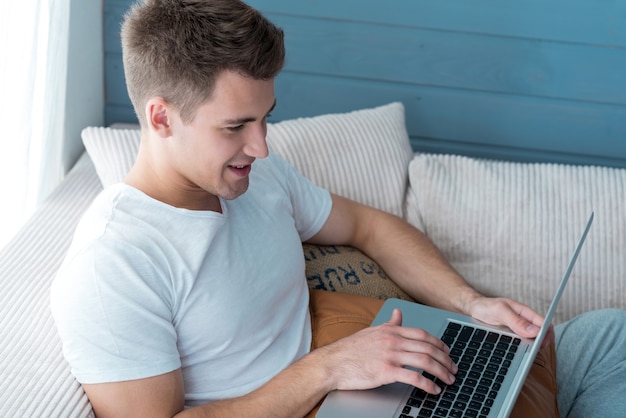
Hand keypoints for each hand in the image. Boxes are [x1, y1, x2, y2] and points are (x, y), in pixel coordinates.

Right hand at [316, 308, 457, 394]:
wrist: (332, 363)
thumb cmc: (349, 350)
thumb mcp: (371, 331)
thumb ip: (389, 324)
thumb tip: (398, 313)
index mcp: (390, 331)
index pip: (422, 334)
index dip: (439, 343)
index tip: (447, 352)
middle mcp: (393, 341)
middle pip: (428, 348)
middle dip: (445, 360)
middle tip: (453, 369)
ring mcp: (390, 356)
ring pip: (425, 361)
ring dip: (441, 372)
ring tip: (448, 380)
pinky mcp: (386, 372)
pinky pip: (414, 378)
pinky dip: (428, 384)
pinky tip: (434, 390)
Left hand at [466, 296, 554, 346]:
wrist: (473, 309)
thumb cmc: (486, 306)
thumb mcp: (500, 311)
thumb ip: (516, 320)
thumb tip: (535, 331)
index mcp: (525, 312)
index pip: (544, 324)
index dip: (548, 334)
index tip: (543, 344)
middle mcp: (524, 322)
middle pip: (541, 334)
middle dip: (541, 343)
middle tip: (534, 351)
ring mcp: (518, 330)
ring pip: (532, 341)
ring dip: (532, 347)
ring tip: (526, 353)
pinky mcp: (511, 337)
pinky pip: (521, 344)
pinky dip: (522, 349)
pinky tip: (517, 352)